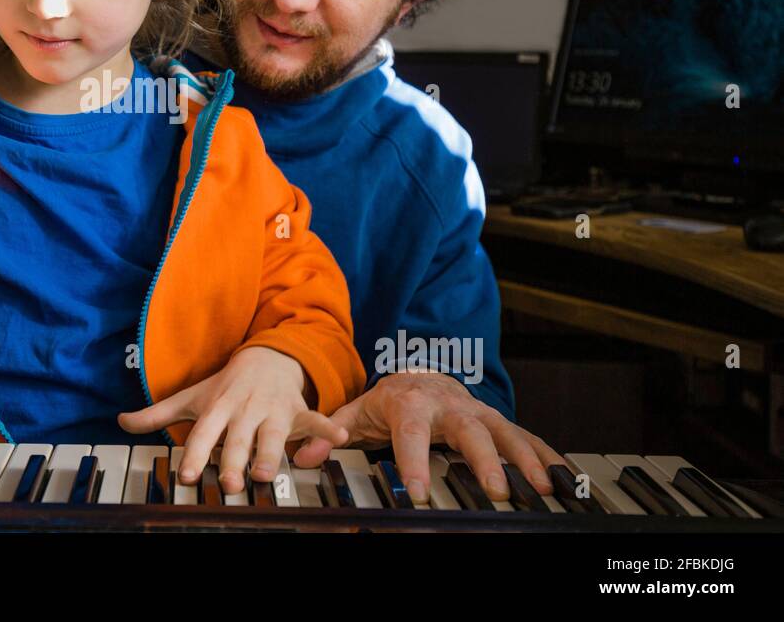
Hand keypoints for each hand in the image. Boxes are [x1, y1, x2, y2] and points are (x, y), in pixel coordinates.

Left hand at [118, 346, 347, 494]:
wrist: (266, 356)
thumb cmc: (224, 386)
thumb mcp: (190, 398)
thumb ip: (156, 414)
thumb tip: (120, 422)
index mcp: (217, 408)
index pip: (203, 433)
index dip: (195, 454)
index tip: (188, 476)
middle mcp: (244, 410)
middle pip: (238, 439)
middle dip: (234, 461)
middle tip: (231, 484)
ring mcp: (273, 410)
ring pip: (273, 435)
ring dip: (272, 453)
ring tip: (269, 473)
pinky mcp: (298, 410)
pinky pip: (315, 418)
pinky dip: (328, 427)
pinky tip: (340, 437)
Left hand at [292, 372, 563, 503]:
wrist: (421, 374)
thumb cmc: (390, 400)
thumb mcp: (357, 413)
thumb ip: (331, 433)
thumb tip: (302, 456)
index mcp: (411, 403)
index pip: (411, 431)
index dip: (414, 460)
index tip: (419, 491)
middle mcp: (450, 406)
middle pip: (469, 430)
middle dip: (483, 459)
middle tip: (494, 490)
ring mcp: (478, 412)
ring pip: (505, 431)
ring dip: (525, 459)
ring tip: (540, 488)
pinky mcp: (498, 421)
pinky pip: (526, 436)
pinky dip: (546, 455)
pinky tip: (562, 477)